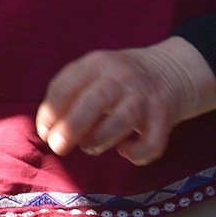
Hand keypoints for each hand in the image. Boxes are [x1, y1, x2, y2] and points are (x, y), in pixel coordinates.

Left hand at [36, 36, 215, 166]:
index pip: (67, 84)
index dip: (51, 111)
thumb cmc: (117, 79)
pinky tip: (125, 151)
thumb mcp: (94, 72)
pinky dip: (136, 153)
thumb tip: (46, 130)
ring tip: (89, 147)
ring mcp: (145, 96)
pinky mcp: (164, 117)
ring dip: (99, 140)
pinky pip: (151, 142)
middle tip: (58, 147)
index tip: (45, 132)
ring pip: (121, 121)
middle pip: (94, 101)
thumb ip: (70, 93)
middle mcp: (121, 77)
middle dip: (71, 127)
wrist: (170, 71)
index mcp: (97, 63)